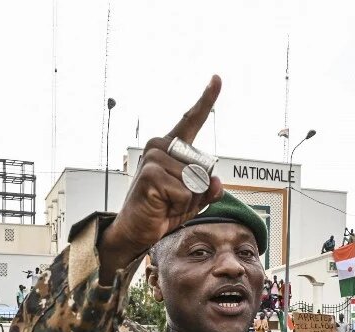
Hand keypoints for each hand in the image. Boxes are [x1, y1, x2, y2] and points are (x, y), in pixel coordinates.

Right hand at [101, 76, 224, 270]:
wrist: (137, 230)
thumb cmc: (163, 211)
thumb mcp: (194, 200)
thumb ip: (209, 190)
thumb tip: (216, 181)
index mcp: (171, 147)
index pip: (192, 120)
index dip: (207, 100)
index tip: (217, 78)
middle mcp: (160, 146)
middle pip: (203, 166)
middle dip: (198, 191)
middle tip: (175, 199)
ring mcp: (153, 158)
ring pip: (195, 181)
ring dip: (188, 199)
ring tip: (167, 202)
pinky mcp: (150, 173)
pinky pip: (185, 192)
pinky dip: (179, 205)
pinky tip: (161, 205)